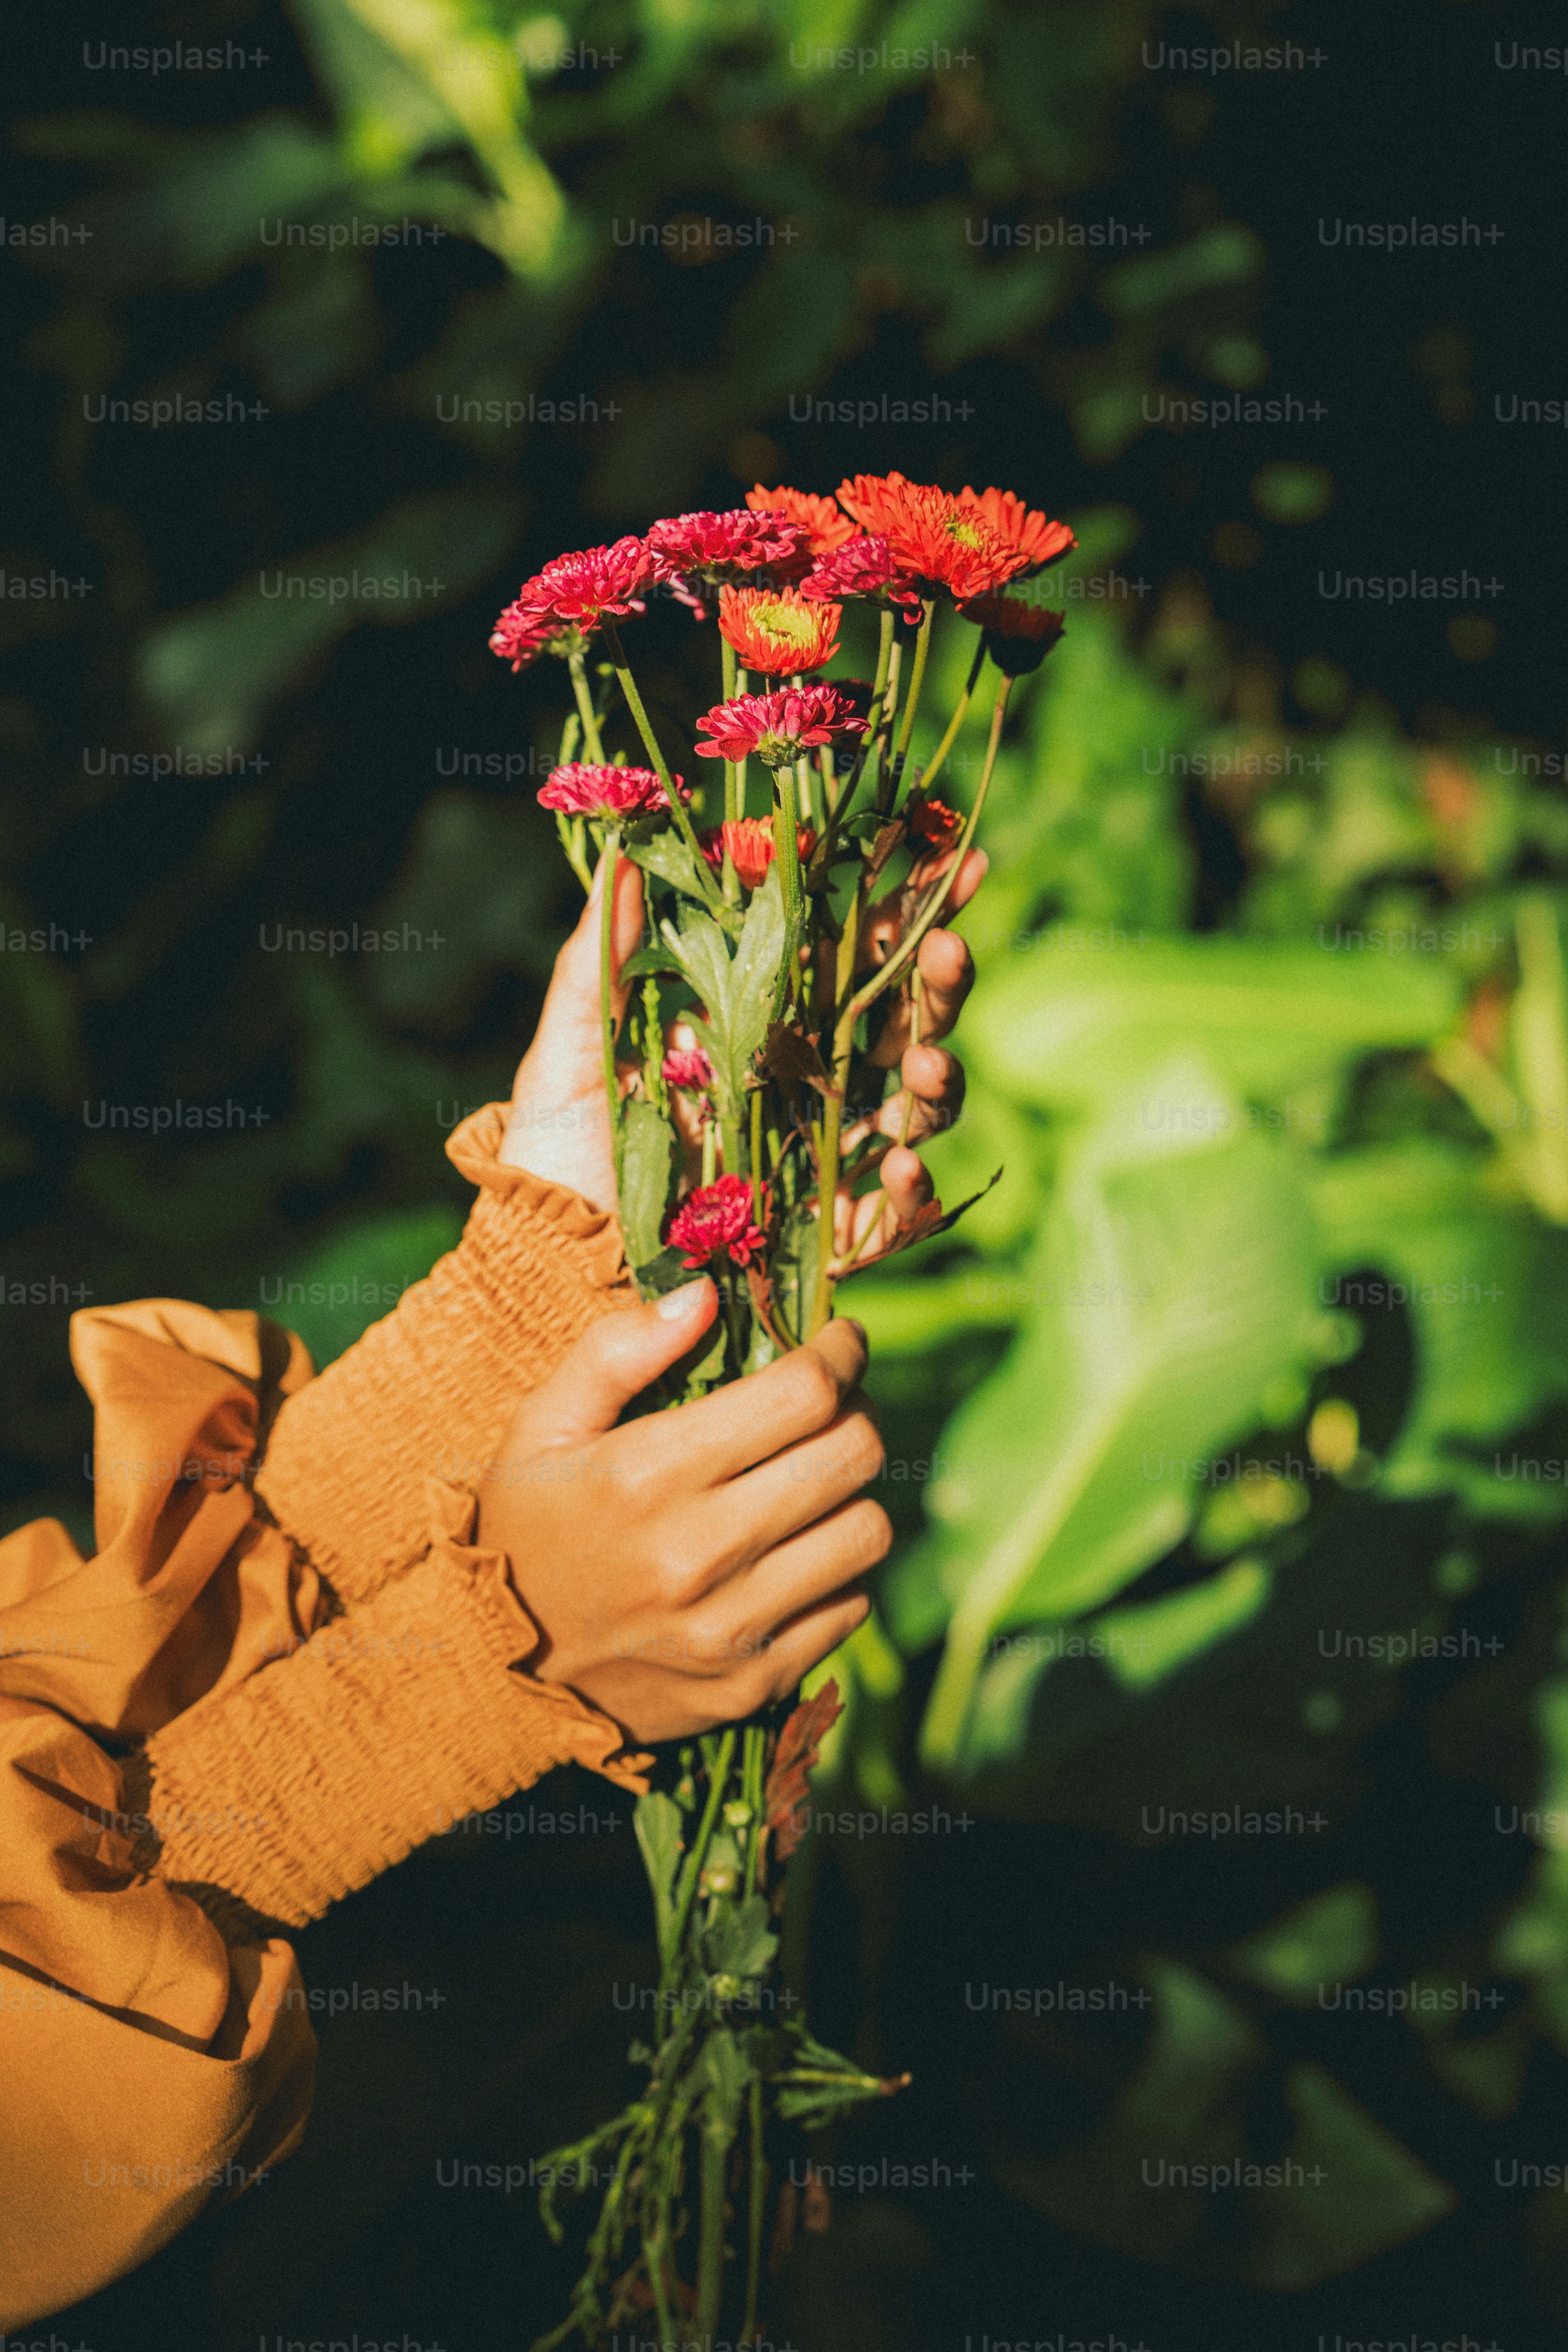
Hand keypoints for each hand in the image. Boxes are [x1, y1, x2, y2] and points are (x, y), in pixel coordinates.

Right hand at [477, 1280, 884, 1741]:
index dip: (840, 1353)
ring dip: (851, 1493)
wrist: (489, 1678)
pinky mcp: (751, 1684)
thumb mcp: (542, 1426)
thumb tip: (703, 1295)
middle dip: (856, 1412)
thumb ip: (618, 1351)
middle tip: (831, 1406)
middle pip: (853, 1455)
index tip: (839, 1342)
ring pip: (867, 1531)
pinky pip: (851, 1606)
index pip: (804, 1393)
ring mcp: (730, 1630)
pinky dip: (836, 1571)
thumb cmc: (522, 1529)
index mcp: (646, 1475)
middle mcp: (697, 1555)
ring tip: (813, 1481)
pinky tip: (791, 1553)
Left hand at [499, 848, 984, 1260]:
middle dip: (942, 978)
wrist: (550, 1258)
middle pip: (907, 1017)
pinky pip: (894, 1217)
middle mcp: (810, 1082)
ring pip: (921, 1106)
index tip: (952, 859)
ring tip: (930, 1061)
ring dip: (941, 1076)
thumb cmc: (558, 1149)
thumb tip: (624, 851)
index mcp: (765, 1021)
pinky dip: (911, 1194)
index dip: (909, 905)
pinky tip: (900, 1167)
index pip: (856, 951)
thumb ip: (599, 957)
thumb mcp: (573, 1045)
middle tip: (950, 946)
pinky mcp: (828, 1236)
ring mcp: (826, 1158)